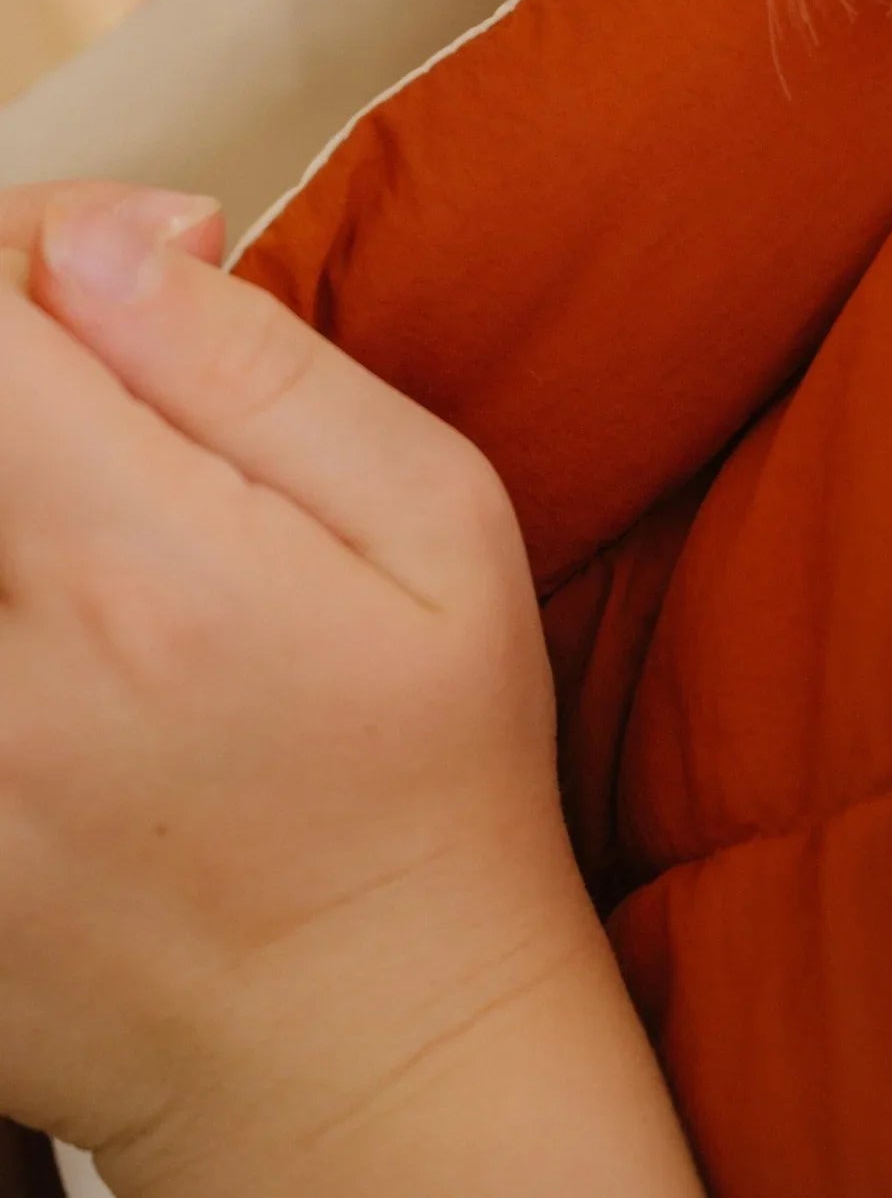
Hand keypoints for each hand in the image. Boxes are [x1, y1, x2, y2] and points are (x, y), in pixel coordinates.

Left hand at [0, 187, 607, 1190]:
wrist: (369, 1059)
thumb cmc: (430, 776)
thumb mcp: (437, 528)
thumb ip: (258, 370)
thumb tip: (100, 246)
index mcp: (140, 577)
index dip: (36, 245)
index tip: (136, 270)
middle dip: (8, 350)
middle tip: (96, 381)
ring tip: (82, 508)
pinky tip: (59, 617)